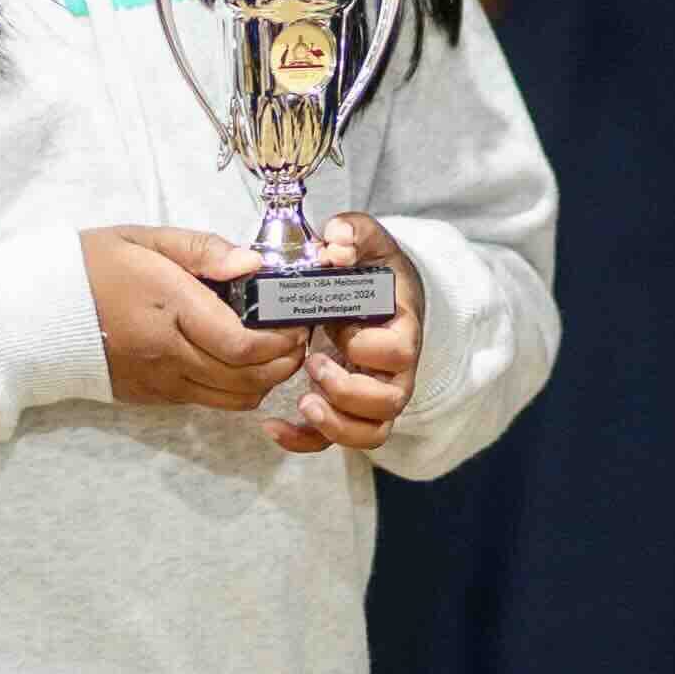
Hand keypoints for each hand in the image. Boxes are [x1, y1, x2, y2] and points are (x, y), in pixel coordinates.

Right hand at [80, 228, 312, 420]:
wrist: (39, 312)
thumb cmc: (93, 265)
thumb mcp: (146, 239)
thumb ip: (203, 250)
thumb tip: (254, 265)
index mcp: (167, 307)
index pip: (241, 343)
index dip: (280, 339)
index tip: (296, 321)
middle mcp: (166, 353)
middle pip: (246, 377)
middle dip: (284, 361)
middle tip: (296, 337)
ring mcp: (159, 381)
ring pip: (233, 398)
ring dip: (264, 379)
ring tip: (273, 352)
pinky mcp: (151, 397)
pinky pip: (208, 402)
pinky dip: (235, 388)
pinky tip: (238, 362)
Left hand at [272, 227, 425, 455]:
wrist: (381, 293)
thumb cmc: (374, 270)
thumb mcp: (368, 240)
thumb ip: (352, 232)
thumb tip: (335, 245)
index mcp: (401, 330)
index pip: (399, 352)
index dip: (367, 345)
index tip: (338, 325)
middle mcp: (395, 371)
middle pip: (390, 402)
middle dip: (348, 390)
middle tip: (313, 364)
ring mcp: (374, 395)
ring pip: (370, 433)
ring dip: (335, 423)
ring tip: (303, 400)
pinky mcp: (348, 409)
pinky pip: (334, 441)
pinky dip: (304, 440)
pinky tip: (273, 427)